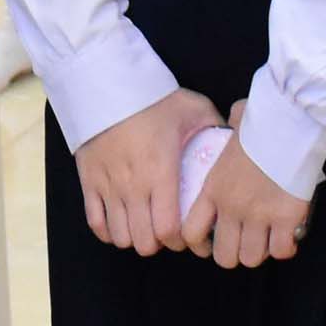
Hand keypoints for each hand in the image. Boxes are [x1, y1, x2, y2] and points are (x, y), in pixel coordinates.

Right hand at [74, 89, 218, 256]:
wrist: (106, 83)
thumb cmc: (153, 98)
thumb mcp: (193, 108)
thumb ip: (216, 129)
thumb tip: (237, 144)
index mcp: (161, 172)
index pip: (169, 230)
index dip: (181, 241)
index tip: (188, 234)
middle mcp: (133, 185)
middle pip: (144, 241)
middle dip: (159, 242)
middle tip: (166, 230)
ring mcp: (108, 186)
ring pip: (121, 236)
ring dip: (134, 237)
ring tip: (144, 225)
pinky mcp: (89, 181)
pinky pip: (95, 223)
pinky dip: (108, 230)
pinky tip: (120, 222)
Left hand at [182, 99, 310, 267]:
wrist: (289, 123)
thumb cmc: (262, 121)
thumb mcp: (234, 128)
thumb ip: (229, 132)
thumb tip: (236, 118)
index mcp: (213, 188)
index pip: (191, 231)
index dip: (200, 243)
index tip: (212, 241)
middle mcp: (232, 207)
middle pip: (224, 256)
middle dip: (234, 254)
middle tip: (244, 242)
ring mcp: (259, 216)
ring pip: (252, 258)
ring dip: (260, 251)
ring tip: (267, 239)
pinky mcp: (287, 219)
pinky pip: (281, 250)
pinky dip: (285, 247)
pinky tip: (288, 236)